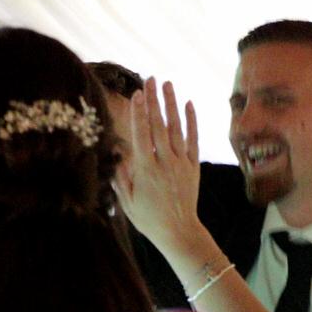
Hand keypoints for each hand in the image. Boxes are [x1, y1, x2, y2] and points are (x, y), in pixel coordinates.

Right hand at [114, 77, 201, 255]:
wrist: (178, 232)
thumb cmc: (149, 219)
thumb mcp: (128, 202)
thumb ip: (122, 176)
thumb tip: (118, 153)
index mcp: (146, 170)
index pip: (141, 135)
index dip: (139, 113)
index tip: (137, 95)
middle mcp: (165, 162)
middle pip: (158, 126)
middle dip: (154, 101)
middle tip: (150, 79)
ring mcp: (181, 163)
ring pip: (176, 128)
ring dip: (171, 105)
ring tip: (167, 84)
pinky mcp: (193, 166)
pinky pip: (193, 139)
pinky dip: (192, 121)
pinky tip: (188, 104)